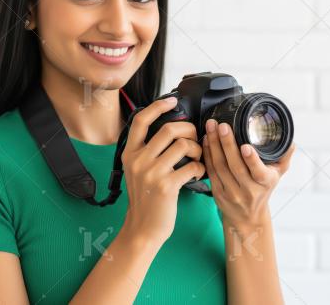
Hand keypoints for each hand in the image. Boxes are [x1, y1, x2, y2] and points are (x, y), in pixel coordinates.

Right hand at [119, 97, 205, 245]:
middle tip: (196, 139)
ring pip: (184, 145)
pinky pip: (192, 166)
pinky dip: (200, 168)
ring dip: (198, 150)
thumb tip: (170, 130)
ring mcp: (151, 172)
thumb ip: (147, 151)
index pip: (140, 120)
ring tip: (198, 158)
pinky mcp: (166, 186)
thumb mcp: (137, 171)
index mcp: (129, 153)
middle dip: (189, 130)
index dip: (157, 106)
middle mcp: (138, 160)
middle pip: (169, 129)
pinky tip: (197, 174)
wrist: (142, 228)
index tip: (172, 101)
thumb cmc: (145, 198)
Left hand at [202, 118, 294, 227]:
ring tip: (211, 127)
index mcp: (265, 182)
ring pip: (220, 167)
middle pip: (235, 165)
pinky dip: (208, 154)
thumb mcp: (278, 174)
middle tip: (222, 126)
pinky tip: (207, 140)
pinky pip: (211, 171)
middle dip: (227, 143)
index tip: (245, 146)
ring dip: (214, 145)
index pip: (258, 172)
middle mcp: (248, 190)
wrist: (248, 217)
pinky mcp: (218, 193)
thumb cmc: (263, 189)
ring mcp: (231, 192)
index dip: (251, 159)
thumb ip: (284, 156)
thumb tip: (290, 140)